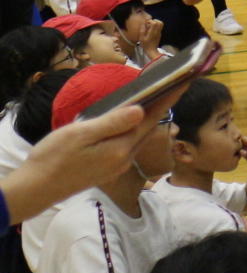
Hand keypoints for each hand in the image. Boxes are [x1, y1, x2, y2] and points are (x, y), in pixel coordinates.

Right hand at [1, 91, 186, 223]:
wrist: (36, 189)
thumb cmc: (54, 158)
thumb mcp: (81, 134)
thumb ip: (112, 123)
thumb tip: (140, 110)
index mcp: (121, 149)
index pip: (151, 120)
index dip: (168, 100)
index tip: (183, 83)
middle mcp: (124, 159)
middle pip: (148, 129)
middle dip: (161, 108)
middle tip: (172, 87)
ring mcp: (116, 166)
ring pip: (138, 138)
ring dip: (148, 120)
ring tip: (155, 100)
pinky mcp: (107, 168)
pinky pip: (127, 145)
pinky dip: (133, 130)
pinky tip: (129, 123)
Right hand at [138, 18, 162, 50]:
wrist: (152, 50)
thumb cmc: (145, 45)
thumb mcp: (141, 38)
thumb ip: (142, 30)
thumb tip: (143, 24)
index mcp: (153, 32)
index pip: (155, 23)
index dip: (150, 21)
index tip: (146, 23)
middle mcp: (157, 32)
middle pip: (160, 22)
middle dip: (154, 21)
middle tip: (149, 23)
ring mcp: (159, 33)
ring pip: (161, 24)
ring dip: (156, 23)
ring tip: (150, 26)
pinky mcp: (159, 34)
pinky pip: (159, 28)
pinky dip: (156, 26)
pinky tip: (151, 30)